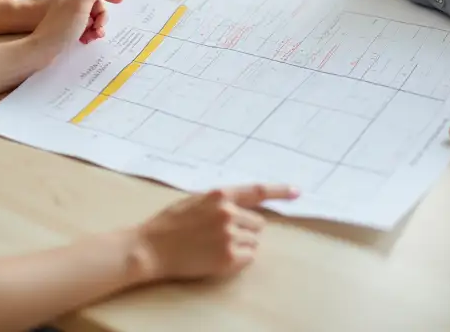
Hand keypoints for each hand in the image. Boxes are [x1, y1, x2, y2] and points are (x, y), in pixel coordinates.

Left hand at [23, 0, 122, 41]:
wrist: (42, 48)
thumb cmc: (62, 25)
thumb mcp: (80, 5)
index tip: (120, 1)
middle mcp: (72, 2)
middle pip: (96, 6)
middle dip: (101, 18)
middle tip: (98, 28)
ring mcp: (69, 15)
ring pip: (91, 19)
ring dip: (95, 28)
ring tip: (92, 37)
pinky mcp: (67, 28)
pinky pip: (84, 28)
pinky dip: (88, 33)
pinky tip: (85, 40)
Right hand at [133, 184, 299, 280]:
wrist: (151, 248)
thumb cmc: (171, 223)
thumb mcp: (195, 200)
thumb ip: (220, 200)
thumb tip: (243, 205)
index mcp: (219, 194)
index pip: (257, 190)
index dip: (280, 191)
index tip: (298, 191)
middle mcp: (228, 213)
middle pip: (258, 223)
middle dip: (245, 228)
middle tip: (219, 233)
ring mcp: (229, 235)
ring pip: (254, 241)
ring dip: (241, 244)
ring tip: (214, 245)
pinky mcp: (228, 258)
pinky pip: (248, 257)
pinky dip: (238, 259)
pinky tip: (216, 256)